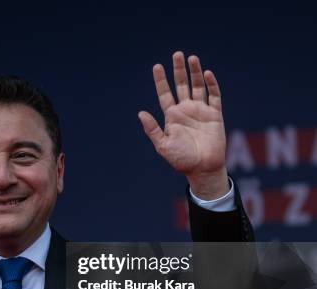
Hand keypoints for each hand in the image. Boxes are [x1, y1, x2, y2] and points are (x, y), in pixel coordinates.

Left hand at [138, 51, 228, 199]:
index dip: (161, 80)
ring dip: (195, 72)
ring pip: (197, 87)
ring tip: (191, 58)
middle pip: (181, 85)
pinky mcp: (214, 115)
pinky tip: (207, 73)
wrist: (202, 168)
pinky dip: (211, 85)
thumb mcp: (162, 145)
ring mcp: (200, 111)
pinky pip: (214, 96)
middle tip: (176, 54)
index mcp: (172, 116)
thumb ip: (152, 129)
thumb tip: (140, 113)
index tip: (156, 66)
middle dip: (178, 70)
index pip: (164, 94)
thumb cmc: (181, 159)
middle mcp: (186, 110)